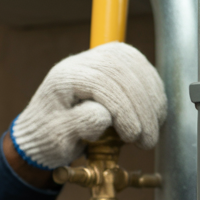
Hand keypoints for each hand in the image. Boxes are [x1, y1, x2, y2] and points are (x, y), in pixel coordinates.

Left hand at [9, 42, 166, 169]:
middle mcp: (81, 62)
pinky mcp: (113, 63)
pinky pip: (140, 68)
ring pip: (135, 65)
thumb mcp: (58, 137)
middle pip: (121, 70)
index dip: (123, 109)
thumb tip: (104, 115)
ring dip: (151, 98)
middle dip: (141, 107)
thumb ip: (79, 124)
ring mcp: (98, 59)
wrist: (45, 132)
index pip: (102, 82)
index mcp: (64, 77)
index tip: (132, 136)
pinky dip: (152, 92)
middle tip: (147, 140)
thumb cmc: (48, 137)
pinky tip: (154, 115)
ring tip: (152, 130)